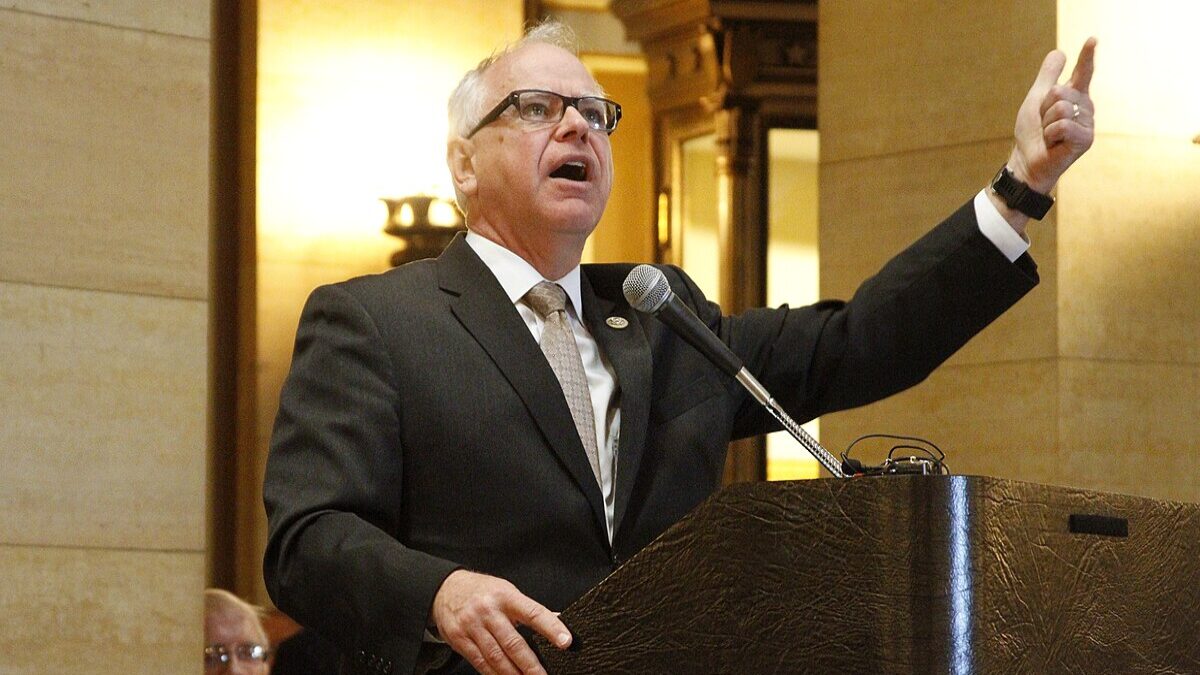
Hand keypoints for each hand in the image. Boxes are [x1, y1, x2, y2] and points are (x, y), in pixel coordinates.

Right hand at [430, 570, 571, 674]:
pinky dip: (494, 674)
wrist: (444, 589)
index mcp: (506, 596)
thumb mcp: (507, 591)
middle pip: (514, 643)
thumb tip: (558, 620)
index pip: (534, 613)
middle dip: (531, 665)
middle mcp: (488, 611)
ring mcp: (472, 626)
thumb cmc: (482, 590)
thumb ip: (530, 609)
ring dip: (514, 674)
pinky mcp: (460, 640)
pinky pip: (480, 663)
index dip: (551, 628)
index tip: (566, 641)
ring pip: (496, 657)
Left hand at [1009, 38, 1096, 193]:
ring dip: (1047, 123)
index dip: (1087, 56)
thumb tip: (1059, 52)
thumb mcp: (1036, 100)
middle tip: (1045, 124)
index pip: (1083, 72)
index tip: (1092, 39)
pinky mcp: (1086, 138)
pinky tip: (1054, 143)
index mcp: (1074, 96)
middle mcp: (1085, 107)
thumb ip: (1047, 77)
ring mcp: (1087, 123)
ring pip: (1061, 107)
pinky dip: (1051, 134)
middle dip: (1044, 108)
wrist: (1027, 160)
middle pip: (1059, 91)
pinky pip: (1064, 125)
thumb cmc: (1032, 133)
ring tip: (1049, 135)